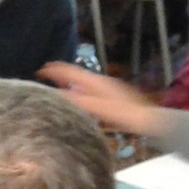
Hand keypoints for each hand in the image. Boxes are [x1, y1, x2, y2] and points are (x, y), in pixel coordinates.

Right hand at [38, 62, 169, 136]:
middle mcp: (100, 81)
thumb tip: (59, 94)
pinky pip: (89, 89)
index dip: (55, 70)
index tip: (39, 71)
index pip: (71, 71)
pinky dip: (78, 89)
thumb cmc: (123, 113)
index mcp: (96, 81)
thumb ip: (79, 101)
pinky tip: (78, 98)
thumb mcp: (99, 108)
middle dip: (60, 73)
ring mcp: (107, 88)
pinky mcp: (111, 97)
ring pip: (83, 81)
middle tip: (44, 74)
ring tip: (57, 84)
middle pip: (76, 73)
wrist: (148, 119)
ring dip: (69, 81)